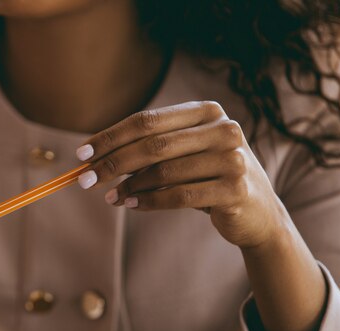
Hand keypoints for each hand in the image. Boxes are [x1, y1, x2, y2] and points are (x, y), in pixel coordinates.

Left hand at [75, 101, 287, 248]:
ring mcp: (233, 158)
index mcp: (207, 111)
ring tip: (111, 197)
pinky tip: (131, 205)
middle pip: (153, 144)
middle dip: (113, 163)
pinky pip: (179, 196)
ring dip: (130, 186)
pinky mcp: (236, 189)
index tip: (82, 154)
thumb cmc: (208, 177)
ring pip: (164, 172)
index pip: (146, 121)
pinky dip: (149, 202)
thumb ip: (149, 149)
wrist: (257, 211)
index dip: (111, 137)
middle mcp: (224, 128)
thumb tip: (95, 158)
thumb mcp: (184, 154)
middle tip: (85, 180)